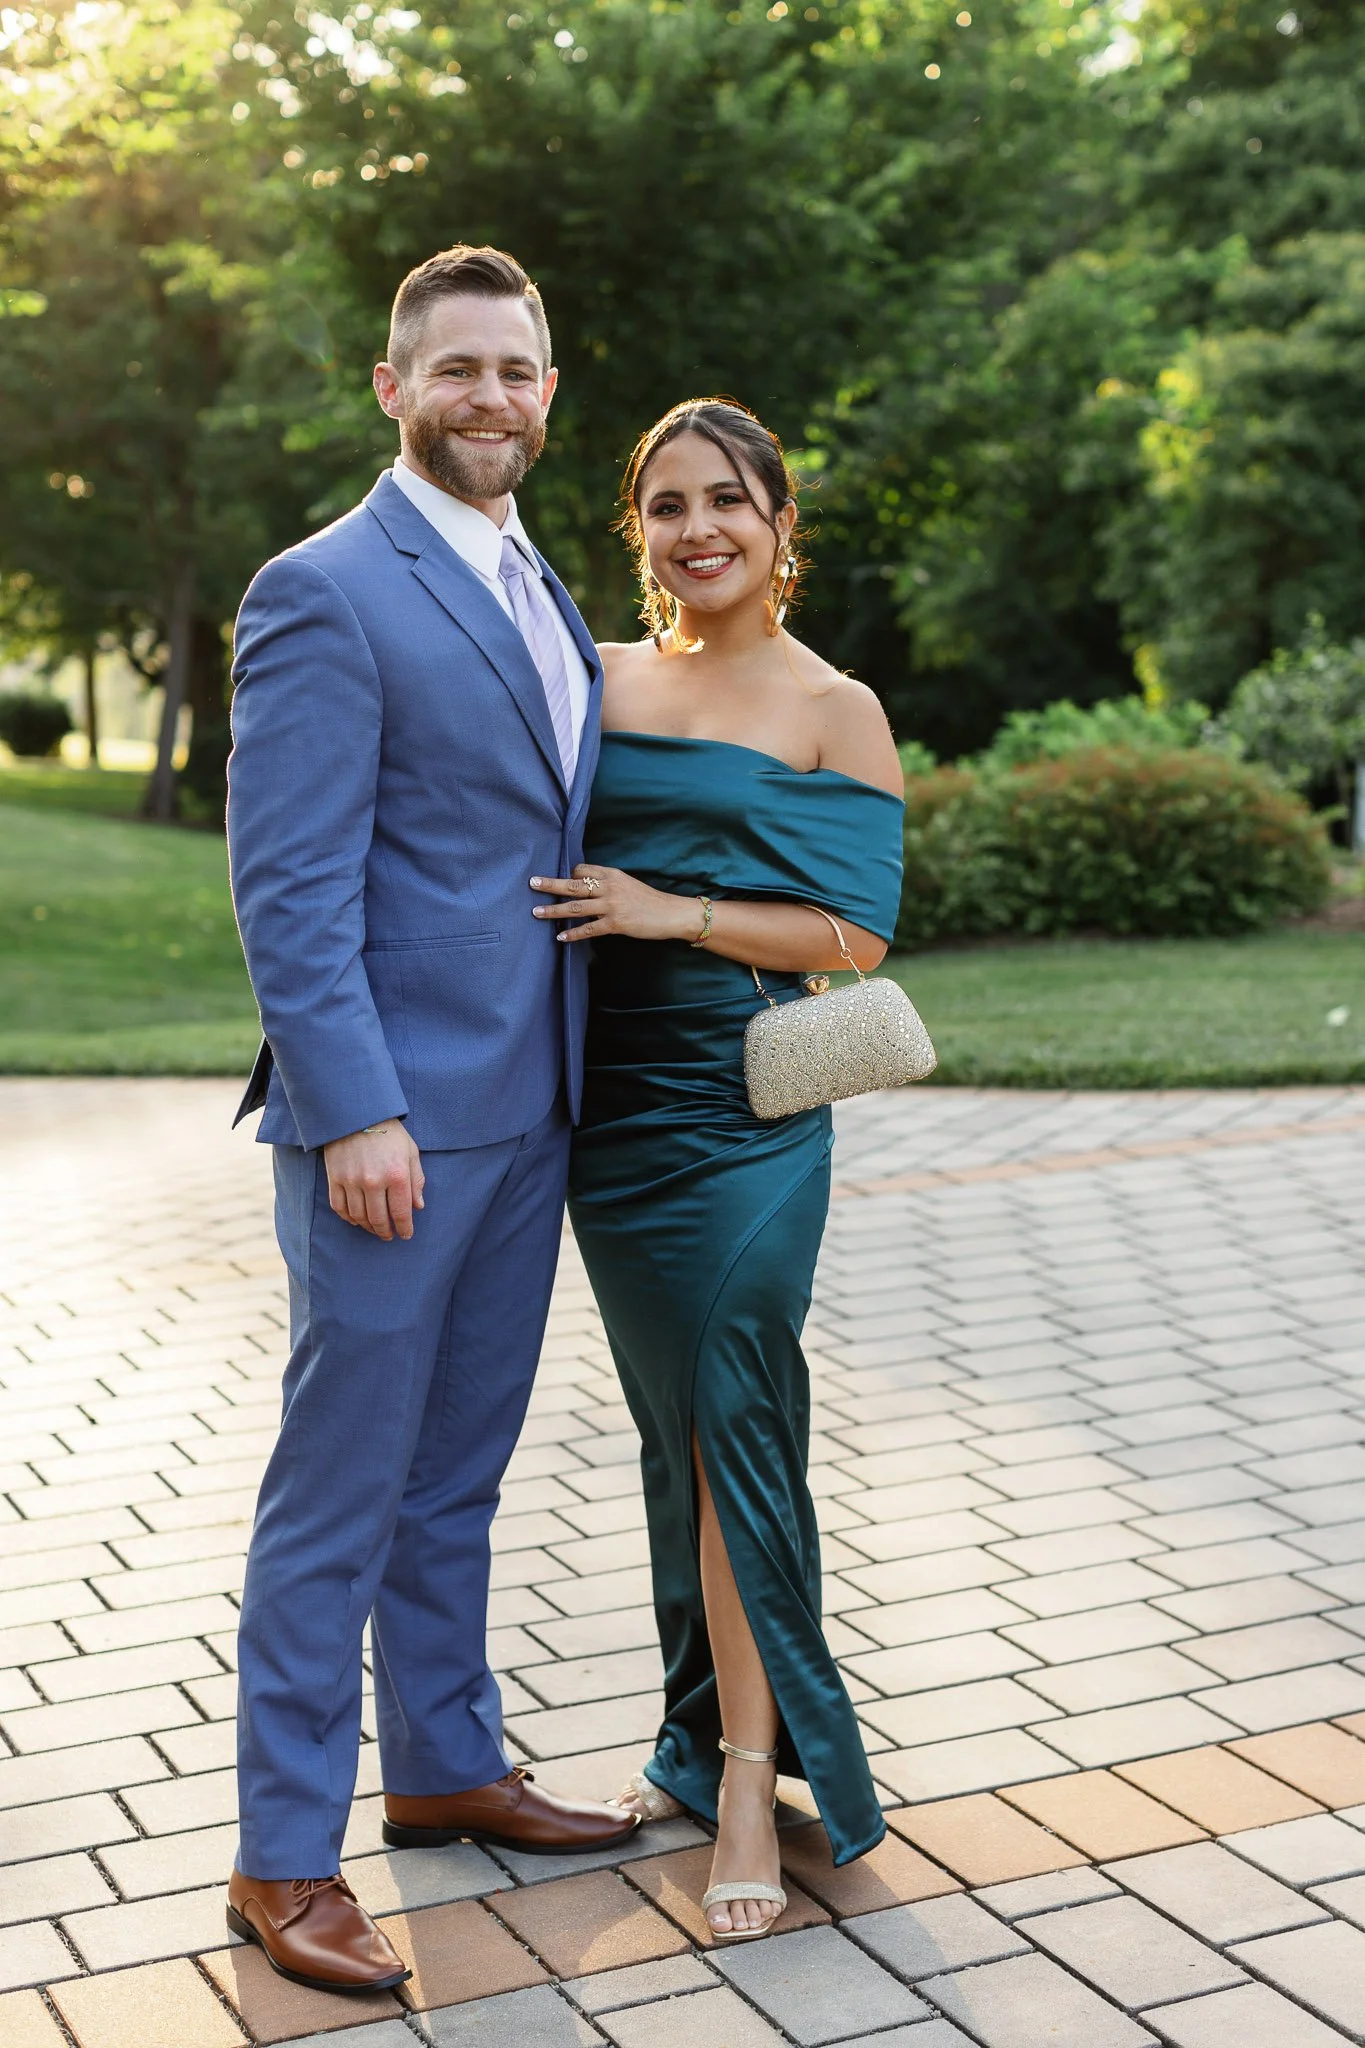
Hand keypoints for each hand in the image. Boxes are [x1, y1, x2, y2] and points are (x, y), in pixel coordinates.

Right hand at [323, 1123, 424, 1240]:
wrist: (357, 1113)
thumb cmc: (389, 1133)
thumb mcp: (410, 1152)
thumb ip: (416, 1180)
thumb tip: (418, 1206)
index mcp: (396, 1175)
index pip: (401, 1212)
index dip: (404, 1228)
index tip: (405, 1235)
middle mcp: (373, 1181)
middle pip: (379, 1219)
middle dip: (385, 1232)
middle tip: (389, 1236)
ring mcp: (351, 1180)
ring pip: (359, 1216)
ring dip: (368, 1227)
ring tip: (375, 1229)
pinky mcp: (334, 1177)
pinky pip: (340, 1207)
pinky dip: (348, 1218)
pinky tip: (356, 1220)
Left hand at [530, 865, 702, 943]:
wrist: (671, 914)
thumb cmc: (649, 900)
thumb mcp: (628, 884)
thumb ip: (608, 884)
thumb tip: (587, 889)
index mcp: (612, 874)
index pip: (582, 870)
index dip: (570, 875)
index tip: (562, 881)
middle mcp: (609, 887)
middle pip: (573, 884)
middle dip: (551, 884)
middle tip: (532, 883)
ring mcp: (611, 905)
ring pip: (576, 907)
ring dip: (554, 910)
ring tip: (536, 912)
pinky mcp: (615, 924)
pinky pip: (588, 929)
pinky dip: (572, 934)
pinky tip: (560, 937)